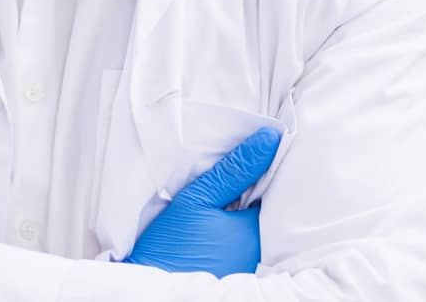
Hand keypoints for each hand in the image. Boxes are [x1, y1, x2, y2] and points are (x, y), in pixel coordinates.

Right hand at [125, 126, 282, 276]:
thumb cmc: (170, 246)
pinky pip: (241, 243)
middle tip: (238, 170)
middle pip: (266, 209)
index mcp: (256, 232)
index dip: (266, 170)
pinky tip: (219, 219)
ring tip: (228, 191)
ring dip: (244, 209)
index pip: (276, 191)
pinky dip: (234, 229)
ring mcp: (246, 265)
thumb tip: (268, 139)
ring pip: (253, 226)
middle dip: (256, 189)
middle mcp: (258, 252)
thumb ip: (234, 170)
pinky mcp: (232, 273)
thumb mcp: (197, 199)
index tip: (256, 153)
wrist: (149, 288)